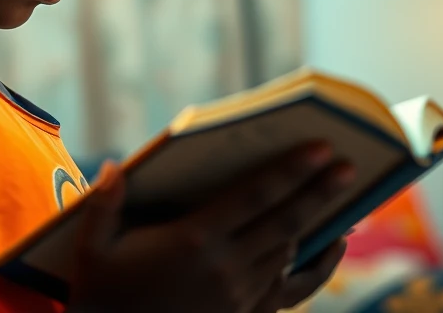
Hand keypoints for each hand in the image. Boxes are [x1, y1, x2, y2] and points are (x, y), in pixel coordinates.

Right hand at [67, 144, 354, 312]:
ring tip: (343, 193)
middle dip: (319, 191)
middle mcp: (224, 266)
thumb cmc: (100, 292)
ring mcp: (239, 294)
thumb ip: (104, 203)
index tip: (321, 149)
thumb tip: (114, 166)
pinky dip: (317, 263)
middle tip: (350, 165)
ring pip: (289, 251)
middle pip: (284, 222)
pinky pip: (292, 286)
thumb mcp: (92, 246)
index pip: (255, 196)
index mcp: (192, 238)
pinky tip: (332, 243)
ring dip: (317, 221)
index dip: (290, 170)